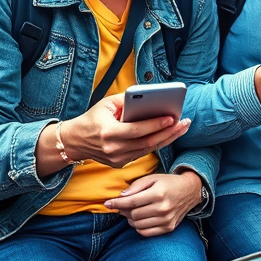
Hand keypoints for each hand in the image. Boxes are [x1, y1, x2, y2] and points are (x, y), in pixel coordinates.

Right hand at [58, 93, 189, 168]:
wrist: (74, 141)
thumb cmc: (92, 118)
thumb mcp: (106, 104)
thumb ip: (126, 99)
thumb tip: (149, 96)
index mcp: (108, 133)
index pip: (137, 130)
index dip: (156, 124)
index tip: (172, 117)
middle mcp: (113, 149)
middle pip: (147, 142)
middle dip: (169, 132)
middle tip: (185, 122)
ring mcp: (117, 159)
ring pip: (148, 149)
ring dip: (167, 138)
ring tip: (182, 128)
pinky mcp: (120, 164)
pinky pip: (142, 153)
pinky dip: (156, 144)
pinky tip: (169, 134)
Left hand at [104, 171, 201, 236]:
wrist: (190, 191)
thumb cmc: (169, 183)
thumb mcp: (153, 178)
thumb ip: (136, 186)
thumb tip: (121, 196)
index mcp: (158, 193)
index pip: (131, 202)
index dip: (117, 203)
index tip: (107, 203)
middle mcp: (163, 208)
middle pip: (133, 215)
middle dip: (123, 210)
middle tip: (122, 206)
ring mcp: (166, 220)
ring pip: (137, 225)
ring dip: (130, 219)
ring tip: (132, 212)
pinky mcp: (168, 228)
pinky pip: (145, 232)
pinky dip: (138, 227)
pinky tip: (140, 219)